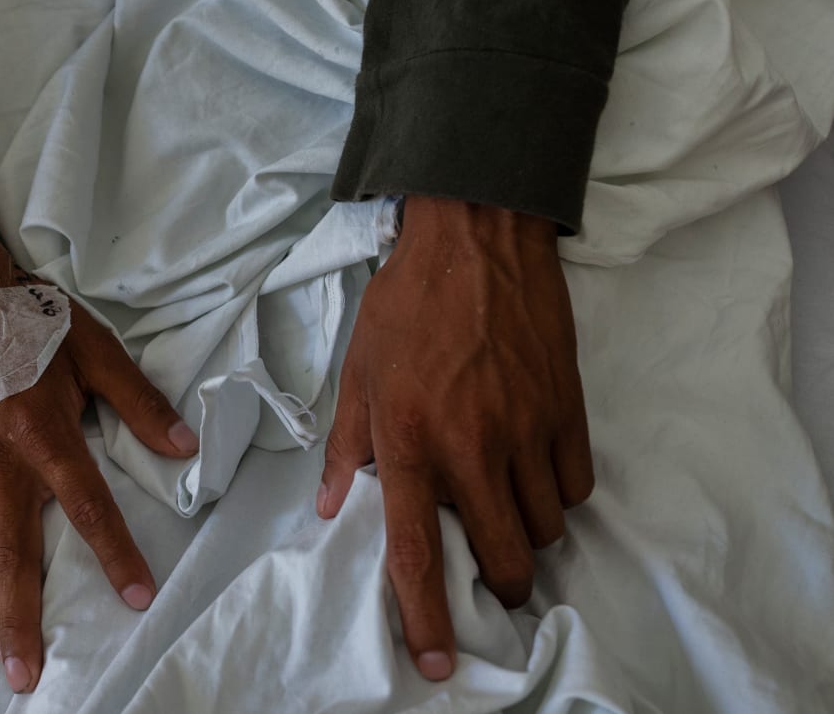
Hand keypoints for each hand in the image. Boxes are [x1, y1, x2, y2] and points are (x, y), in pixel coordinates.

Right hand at [0, 187, 199, 693]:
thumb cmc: (29, 320)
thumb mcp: (95, 350)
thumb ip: (138, 401)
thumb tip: (185, 444)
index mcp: (45, 433)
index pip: (88, 507)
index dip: (115, 554)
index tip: (136, 598)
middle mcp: (2, 460)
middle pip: (16, 550)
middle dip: (25, 617)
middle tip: (31, 675)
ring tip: (3, 657)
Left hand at [316, 195, 593, 681]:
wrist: (476, 238)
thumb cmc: (407, 303)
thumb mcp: (358, 371)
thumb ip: (345, 446)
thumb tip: (326, 507)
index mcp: (408, 441)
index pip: (416, 551)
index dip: (425, 617)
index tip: (436, 664)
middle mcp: (470, 447)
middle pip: (505, 559)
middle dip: (501, 583)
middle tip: (491, 569)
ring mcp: (526, 430)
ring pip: (546, 528)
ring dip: (528, 533)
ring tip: (506, 501)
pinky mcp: (568, 410)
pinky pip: (576, 486)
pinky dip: (558, 492)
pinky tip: (535, 466)